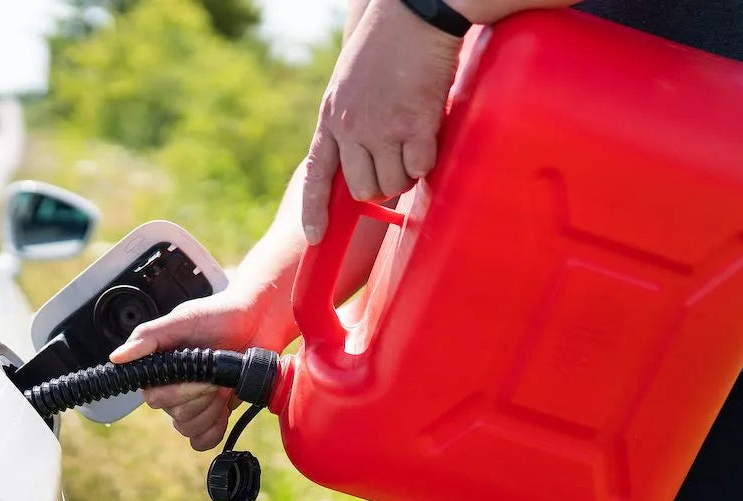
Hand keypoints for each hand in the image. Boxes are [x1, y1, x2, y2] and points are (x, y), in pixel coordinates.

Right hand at [109, 287, 281, 451]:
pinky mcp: (214, 414)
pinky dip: (214, 430)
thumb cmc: (220, 314)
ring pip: (189, 429)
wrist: (259, 321)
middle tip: (219, 377)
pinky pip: (202, 440)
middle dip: (202, 398)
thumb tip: (116, 357)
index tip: (201, 375)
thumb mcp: (183, 319)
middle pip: (175, 416)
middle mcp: (172, 389)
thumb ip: (148, 337)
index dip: (180, 392)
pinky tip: (225, 411)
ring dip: (212, 411)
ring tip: (226, 385)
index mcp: (160, 369)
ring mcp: (194, 404)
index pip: (154, 398)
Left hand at [301, 0, 461, 242]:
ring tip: (413, 143)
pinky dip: (427, 160)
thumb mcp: (349, 86)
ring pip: (392, 184)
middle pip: (362, 190)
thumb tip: (361, 159)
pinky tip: (428, 135)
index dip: (314, 210)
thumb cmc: (385, 46)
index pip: (316, 175)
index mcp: (331, 118)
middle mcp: (352, 129)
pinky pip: (420, 168)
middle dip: (379, 187)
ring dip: (405, 174)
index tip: (315, 236)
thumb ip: (350, 122)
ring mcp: (382, 129)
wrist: (413, 15)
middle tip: (395, 164)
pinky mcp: (415, 126)